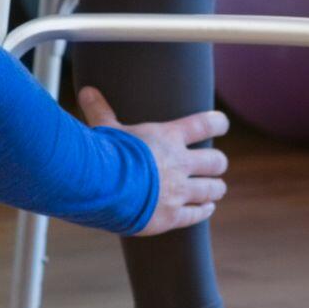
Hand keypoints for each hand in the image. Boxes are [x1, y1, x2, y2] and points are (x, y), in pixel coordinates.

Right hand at [78, 87, 229, 235]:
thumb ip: (100, 111)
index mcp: (168, 138)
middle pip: (217, 161)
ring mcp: (178, 192)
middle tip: (214, 165)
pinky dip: (204, 211)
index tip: (222, 123)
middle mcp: (180, 164)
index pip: (206, 124)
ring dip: (215, 188)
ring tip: (214, 189)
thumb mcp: (104, 128)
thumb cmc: (104, 153)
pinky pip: (197, 214)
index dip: (218, 123)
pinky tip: (206, 209)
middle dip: (218, 163)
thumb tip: (85, 91)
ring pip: (213, 189)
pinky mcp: (171, 216)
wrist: (101, 187)